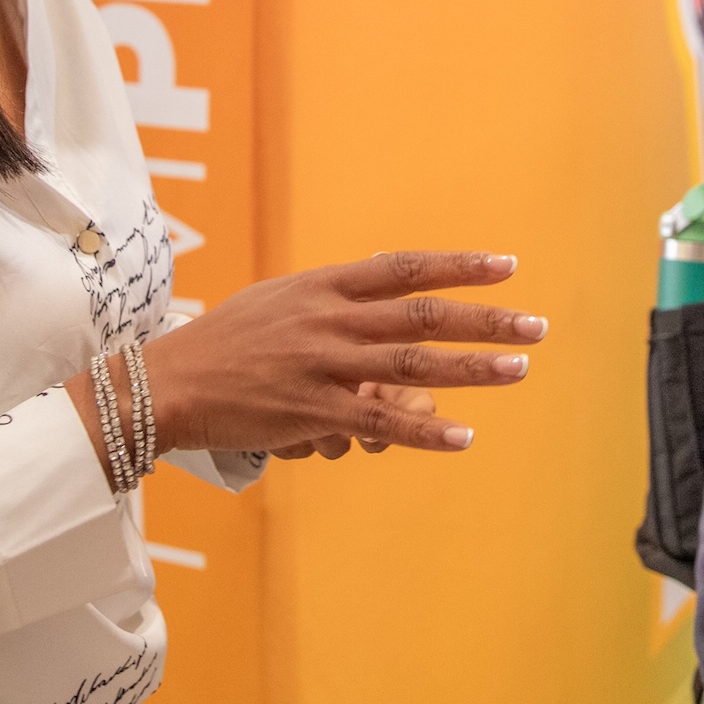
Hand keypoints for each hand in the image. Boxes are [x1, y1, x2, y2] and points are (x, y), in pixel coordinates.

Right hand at [66, 251, 540, 468]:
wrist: (168, 382)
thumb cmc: (227, 341)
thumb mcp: (281, 300)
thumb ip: (336, 299)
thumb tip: (387, 294)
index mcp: (324, 287)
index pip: (403, 269)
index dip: (458, 267)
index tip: (507, 265)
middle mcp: (329, 320)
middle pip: (422, 317)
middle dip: (484, 319)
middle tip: (535, 324)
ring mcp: (321, 366)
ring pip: (411, 367)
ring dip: (471, 369)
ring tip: (519, 369)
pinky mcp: (309, 412)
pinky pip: (378, 424)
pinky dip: (424, 432)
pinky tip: (462, 438)